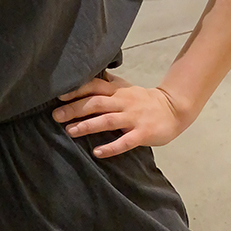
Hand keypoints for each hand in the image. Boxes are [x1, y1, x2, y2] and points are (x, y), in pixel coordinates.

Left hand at [51, 73, 190, 157]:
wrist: (174, 109)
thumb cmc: (144, 100)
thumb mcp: (125, 88)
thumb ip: (107, 85)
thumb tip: (83, 78)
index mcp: (118, 91)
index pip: (95, 86)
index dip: (77, 90)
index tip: (59, 95)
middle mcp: (123, 102)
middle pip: (96, 103)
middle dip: (75, 109)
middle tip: (56, 116)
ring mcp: (133, 118)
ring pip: (107, 121)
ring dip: (88, 126)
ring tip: (70, 131)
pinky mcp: (143, 133)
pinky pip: (125, 141)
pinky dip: (111, 147)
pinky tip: (97, 152)